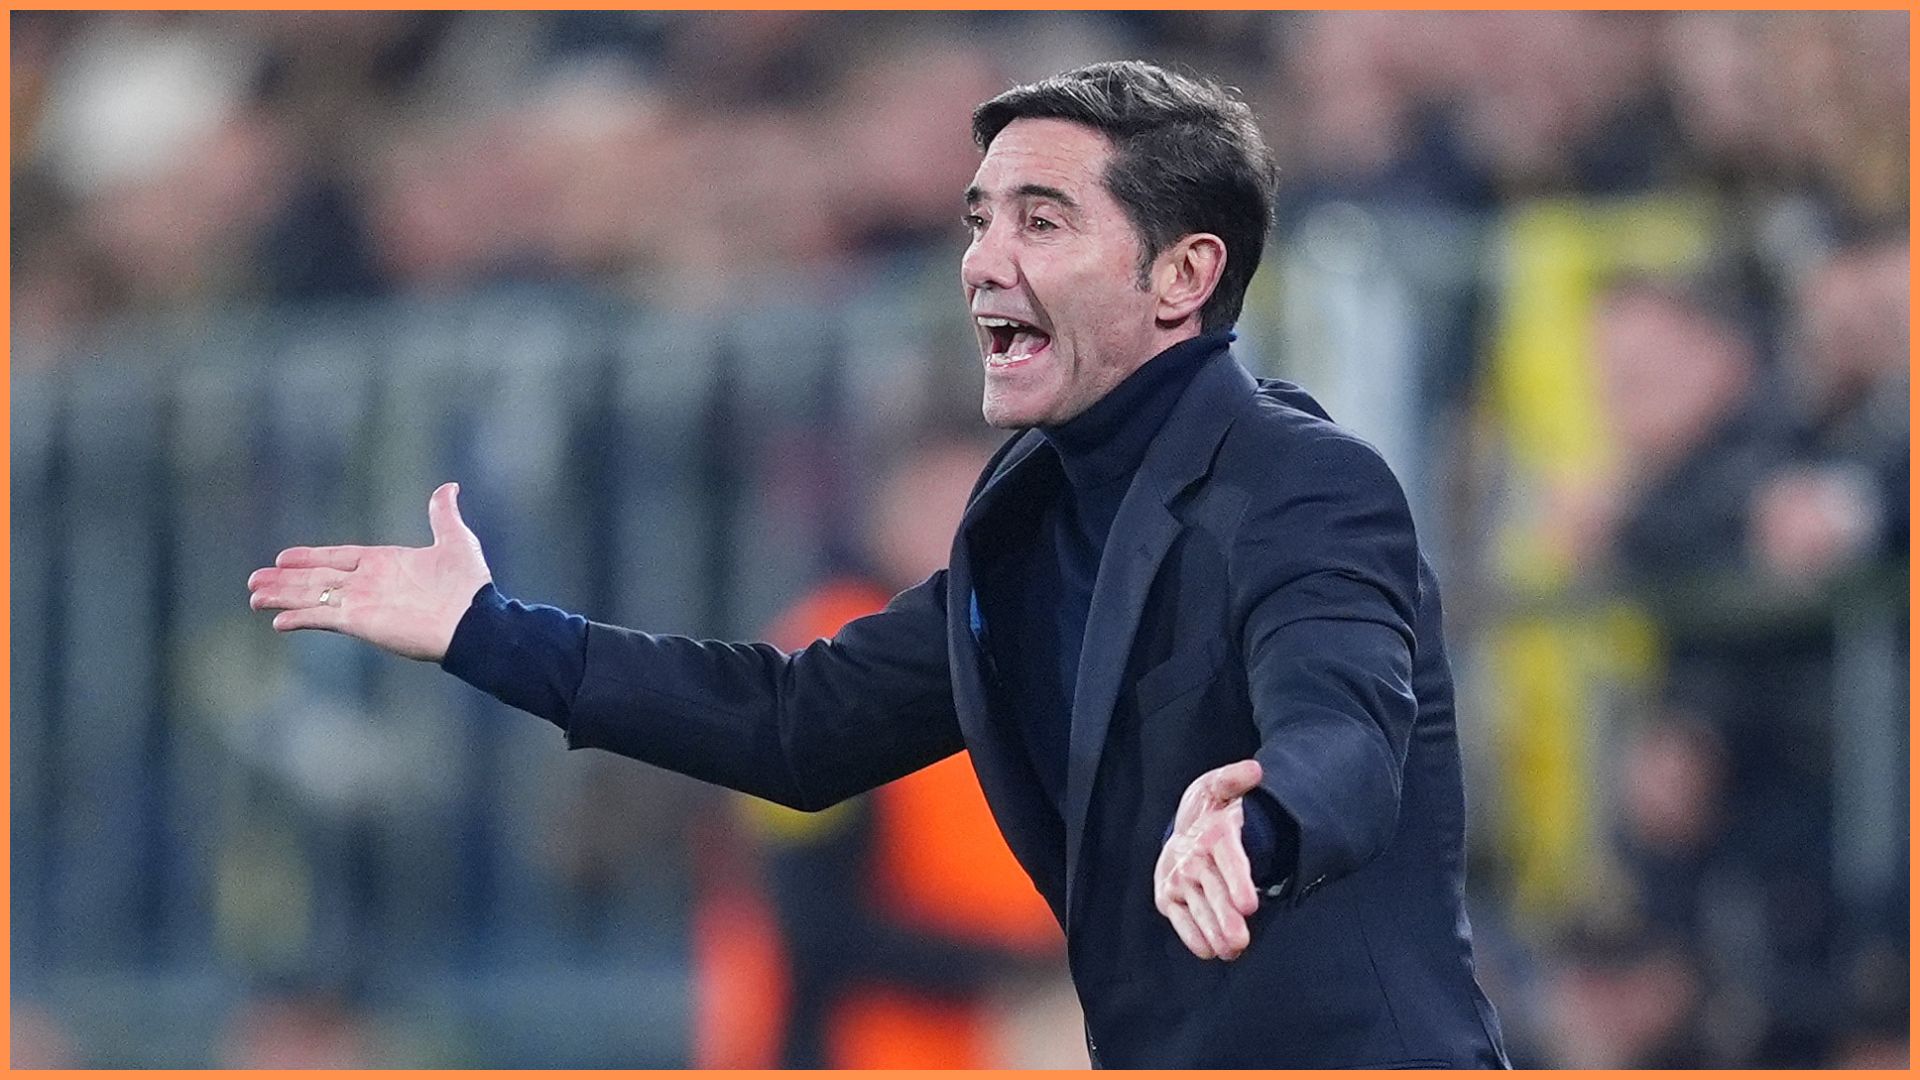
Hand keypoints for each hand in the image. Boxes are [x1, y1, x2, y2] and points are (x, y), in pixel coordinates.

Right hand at [247, 482, 491, 661]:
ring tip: (254, 596)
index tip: (283, 557)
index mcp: (385, 563)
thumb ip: (443, 515)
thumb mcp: (455, 541)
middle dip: (285, 579)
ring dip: (282, 595)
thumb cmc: (469, 586)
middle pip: (317, 578)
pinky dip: (301, 616)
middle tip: (254, 580)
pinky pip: (324, 617)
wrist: (474, 622)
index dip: (310, 557)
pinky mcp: (361, 622)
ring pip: (313, 596)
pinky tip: (279, 621)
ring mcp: (363, 603)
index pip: (338, 557)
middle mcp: (368, 583)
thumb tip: (449, 487)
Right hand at [1154, 758, 1262, 959]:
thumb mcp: (1221, 787)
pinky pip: (1180, 919)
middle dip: (1225, 917)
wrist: (1181, 828)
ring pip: (1197, 909)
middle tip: (1240, 940)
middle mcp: (1190, 858)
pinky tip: (1209, 950)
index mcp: (1212, 833)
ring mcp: (1177, 879)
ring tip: (1230, 950)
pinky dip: (1193, 936)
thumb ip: (1237, 779)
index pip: (1226, 859)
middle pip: (1212, 891)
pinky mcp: (1167, 896)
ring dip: (1213, 932)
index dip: (1237, 881)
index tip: (1249, 904)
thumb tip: (1256, 771)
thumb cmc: (1211, 810)